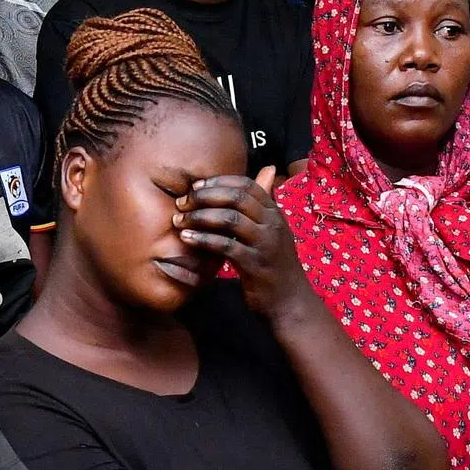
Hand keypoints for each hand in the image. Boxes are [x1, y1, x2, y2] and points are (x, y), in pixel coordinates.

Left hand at [173, 168, 312, 319]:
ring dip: (200, 217)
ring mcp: (265, 244)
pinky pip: (225, 246)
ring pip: (229, 219)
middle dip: (204, 196)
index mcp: (274, 212)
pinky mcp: (255, 265)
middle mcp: (272, 224)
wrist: (289, 300)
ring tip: (180, 220)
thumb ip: (261, 205)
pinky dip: (203, 240)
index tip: (195, 186)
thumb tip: (265, 169)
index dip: (218, 182)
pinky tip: (186, 239)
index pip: (246, 185)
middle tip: (182, 202)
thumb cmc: (274, 263)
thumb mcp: (272, 230)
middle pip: (236, 198)